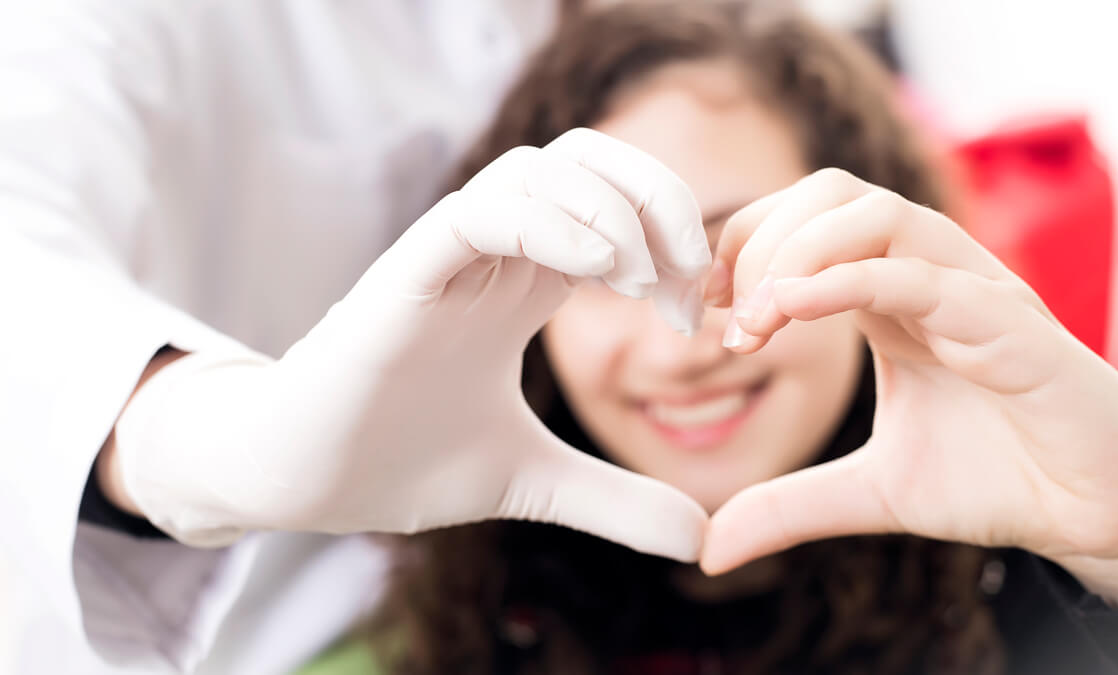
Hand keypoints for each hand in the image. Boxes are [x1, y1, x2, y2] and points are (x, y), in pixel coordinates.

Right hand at [113, 128, 711, 560]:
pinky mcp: (405, 275)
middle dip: (656, 197)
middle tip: (690, 277)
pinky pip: (480, 211)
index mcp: (527, 284)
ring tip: (636, 283)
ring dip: (609, 209)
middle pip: (589, 158)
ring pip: (538, 168)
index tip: (695, 316)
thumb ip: (614, 501)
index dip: (673, 241)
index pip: (615, 203)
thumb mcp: (534, 481)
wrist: (305, 480)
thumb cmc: (403, 460)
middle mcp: (494, 256)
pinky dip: (546, 223)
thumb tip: (700, 540)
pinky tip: (594, 271)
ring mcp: (449, 259)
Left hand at [700, 168, 1117, 605]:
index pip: (806, 223)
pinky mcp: (1011, 327)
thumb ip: (788, 505)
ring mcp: (972, 292)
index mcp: (895, 297)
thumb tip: (709, 549)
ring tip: (752, 324)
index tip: (699, 307)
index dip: (741, 248)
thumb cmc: (998, 483)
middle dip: (757, 241)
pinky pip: (924, 276)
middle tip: (722, 319)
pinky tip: (789, 312)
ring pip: (875, 213)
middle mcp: (931, 277)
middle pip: (830, 195)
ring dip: (793, 255)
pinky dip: (848, 280)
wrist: (1097, 519)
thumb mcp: (870, 493)